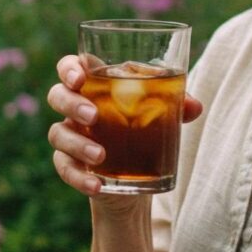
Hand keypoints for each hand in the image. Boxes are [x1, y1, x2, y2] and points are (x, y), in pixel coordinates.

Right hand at [46, 54, 202, 196]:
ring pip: (57, 133)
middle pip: (57, 95)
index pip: (71, 66)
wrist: (140, 176)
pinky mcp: (73, 165)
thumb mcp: (164, 115)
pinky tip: (97, 185)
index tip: (80, 78)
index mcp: (97, 85)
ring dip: (77, 143)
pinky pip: (65, 168)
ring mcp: (72, 136)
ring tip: (101, 155)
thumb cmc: (148, 130)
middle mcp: (78, 108)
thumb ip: (178, 105)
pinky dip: (79, 177)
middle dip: (71, 103)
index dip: (69, 68)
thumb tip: (194, 107)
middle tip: (93, 115)